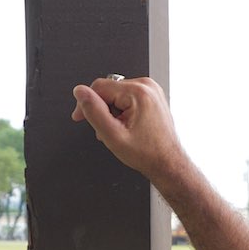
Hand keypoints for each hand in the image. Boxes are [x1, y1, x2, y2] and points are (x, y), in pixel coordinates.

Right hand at [70, 75, 188, 186]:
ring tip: (120, 130)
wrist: (168, 163)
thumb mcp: (113, 135)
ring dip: (112, 112)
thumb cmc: (147, 154)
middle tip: (107, 130)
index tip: (80, 117)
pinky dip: (122, 112)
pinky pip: (127, 98)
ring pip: (116, 95)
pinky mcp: (152, 97)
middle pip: (108, 90)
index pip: (99, 87)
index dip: (85, 103)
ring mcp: (151, 90)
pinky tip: (127, 126)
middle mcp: (147, 86)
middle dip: (102, 110)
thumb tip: (80, 92)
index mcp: (138, 92)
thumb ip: (93, 111)